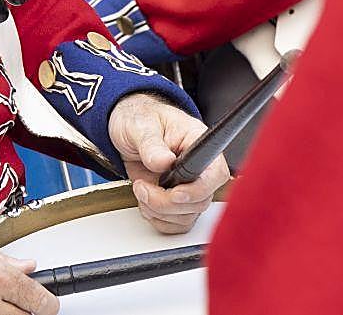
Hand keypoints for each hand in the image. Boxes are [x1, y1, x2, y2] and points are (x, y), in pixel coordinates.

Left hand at [106, 93, 229, 234]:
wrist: (127, 129)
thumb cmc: (141, 119)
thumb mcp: (141, 125)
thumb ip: (151, 144)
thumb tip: (163, 161)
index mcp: (199, 143)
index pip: (215, 173)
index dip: (198, 189)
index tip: (175, 193)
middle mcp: (199, 168)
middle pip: (200, 201)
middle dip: (167, 202)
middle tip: (143, 187)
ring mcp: (189, 186)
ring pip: (187, 217)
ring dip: (159, 212)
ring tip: (141, 190)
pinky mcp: (177, 201)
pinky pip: (177, 224)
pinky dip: (158, 220)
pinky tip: (146, 203)